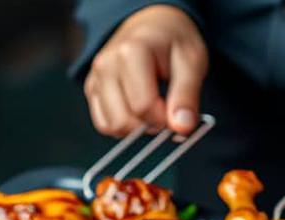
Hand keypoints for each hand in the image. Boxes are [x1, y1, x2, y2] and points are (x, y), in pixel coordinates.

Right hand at [84, 5, 207, 136]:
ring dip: (135, 128)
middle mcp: (106, 64)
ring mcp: (96, 78)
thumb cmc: (172, 41)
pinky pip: (103, 124)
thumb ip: (187, 95)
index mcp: (131, 51)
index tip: (178, 112)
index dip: (165, 118)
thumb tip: (183, 127)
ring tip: (152, 108)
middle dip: (149, 125)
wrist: (152, 25)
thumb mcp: (192, 61)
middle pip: (123, 120)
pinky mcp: (92, 90)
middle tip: (166, 111)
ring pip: (111, 126)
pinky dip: (122, 127)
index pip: (143, 106)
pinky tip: (137, 112)